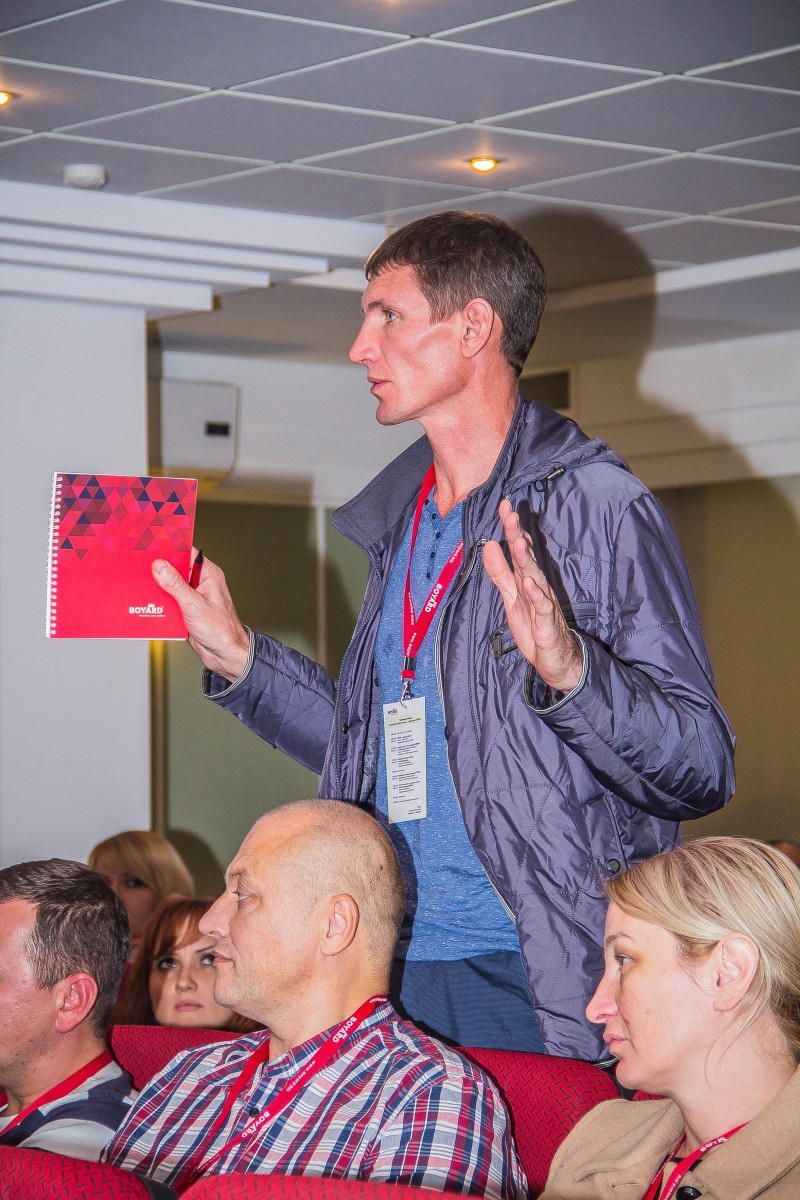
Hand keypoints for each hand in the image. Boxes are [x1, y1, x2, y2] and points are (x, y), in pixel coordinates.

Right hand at [152, 551, 249, 682]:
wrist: (225, 655)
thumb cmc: (220, 630)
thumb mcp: (194, 605)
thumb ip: (176, 585)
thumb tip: (160, 566)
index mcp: (208, 575)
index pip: (187, 553)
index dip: (170, 549)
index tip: (152, 546)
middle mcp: (201, 583)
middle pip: (175, 569)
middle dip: (158, 569)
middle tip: (139, 565)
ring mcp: (193, 596)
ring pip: (170, 586)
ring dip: (157, 587)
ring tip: (138, 583)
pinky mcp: (186, 609)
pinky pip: (169, 601)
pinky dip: (159, 602)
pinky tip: (146, 602)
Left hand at [482, 499, 582, 692]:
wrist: (556, 660)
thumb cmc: (535, 627)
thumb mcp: (511, 598)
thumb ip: (500, 573)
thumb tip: (488, 545)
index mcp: (527, 580)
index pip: (518, 550)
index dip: (511, 529)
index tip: (504, 505)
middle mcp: (537, 586)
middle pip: (526, 557)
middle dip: (518, 535)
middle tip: (510, 514)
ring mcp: (544, 603)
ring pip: (535, 577)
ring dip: (526, 559)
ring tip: (518, 541)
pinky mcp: (548, 623)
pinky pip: (542, 606)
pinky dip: (535, 594)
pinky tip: (528, 582)